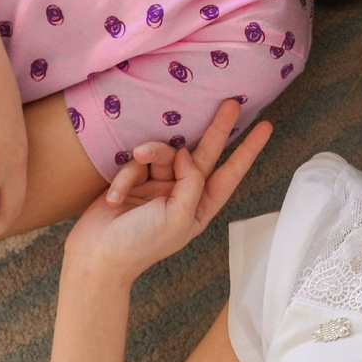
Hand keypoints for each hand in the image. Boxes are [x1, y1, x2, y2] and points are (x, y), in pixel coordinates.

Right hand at [62, 99, 272, 286]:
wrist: (95, 257)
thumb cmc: (140, 245)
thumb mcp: (178, 217)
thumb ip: (191, 182)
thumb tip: (186, 154)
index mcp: (199, 206)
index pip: (230, 174)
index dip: (247, 151)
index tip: (265, 127)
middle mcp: (182, 193)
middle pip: (204, 154)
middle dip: (216, 129)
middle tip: (231, 104)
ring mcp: (158, 185)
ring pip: (163, 153)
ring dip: (150, 155)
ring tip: (135, 166)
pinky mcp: (134, 180)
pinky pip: (136, 164)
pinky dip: (126, 177)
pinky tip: (114, 197)